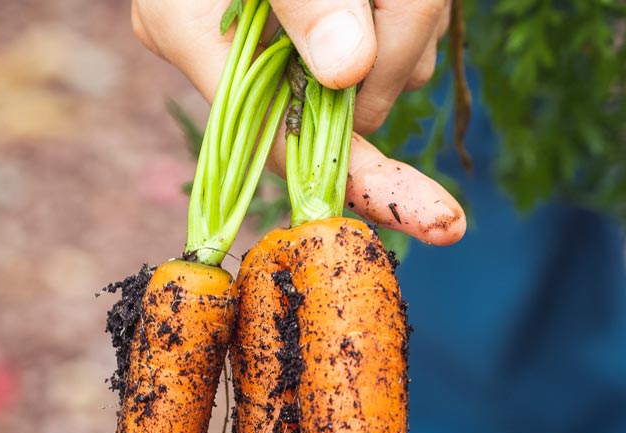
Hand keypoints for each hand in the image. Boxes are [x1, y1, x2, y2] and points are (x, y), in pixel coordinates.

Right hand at [133, 0, 464, 244]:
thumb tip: (348, 71)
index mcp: (188, 32)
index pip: (283, 143)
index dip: (363, 181)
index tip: (436, 218)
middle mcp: (232, 50)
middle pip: (351, 102)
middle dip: (401, 44)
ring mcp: (282, 39)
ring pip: (388, 67)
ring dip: (413, 13)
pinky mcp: (325, 22)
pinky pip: (396, 37)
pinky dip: (412, 6)